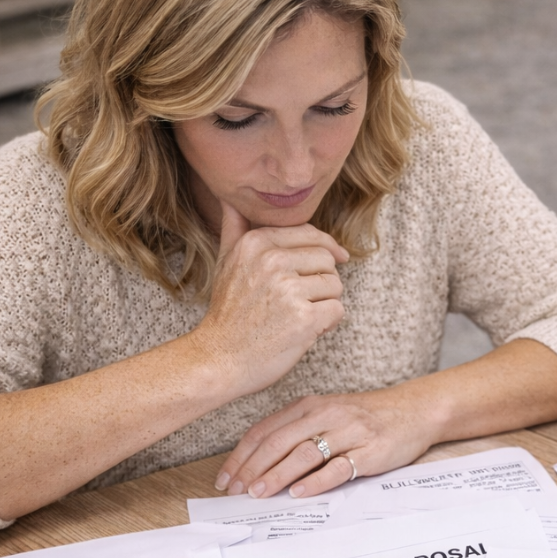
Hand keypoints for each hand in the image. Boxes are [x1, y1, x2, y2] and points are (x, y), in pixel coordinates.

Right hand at [191, 203, 347, 397]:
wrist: (218, 359)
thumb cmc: (227, 313)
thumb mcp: (225, 262)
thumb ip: (234, 228)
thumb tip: (230, 198)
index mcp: (256, 243)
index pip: (310, 234)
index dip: (326, 248)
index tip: (338, 258)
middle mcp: (272, 261)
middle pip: (327, 259)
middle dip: (322, 281)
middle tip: (302, 301)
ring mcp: (289, 290)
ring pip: (335, 286)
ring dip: (325, 304)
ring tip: (299, 316)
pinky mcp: (304, 318)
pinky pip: (337, 311)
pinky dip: (327, 324)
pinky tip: (306, 331)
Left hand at [214, 388, 443, 497]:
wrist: (414, 410)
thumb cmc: (365, 417)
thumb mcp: (327, 414)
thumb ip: (296, 431)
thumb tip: (258, 463)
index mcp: (309, 406)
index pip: (265, 431)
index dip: (241, 456)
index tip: (225, 478)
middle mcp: (326, 415)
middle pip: (279, 442)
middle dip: (252, 469)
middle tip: (234, 491)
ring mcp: (349, 433)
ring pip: (303, 454)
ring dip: (276, 476)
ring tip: (258, 494)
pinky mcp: (369, 452)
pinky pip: (338, 468)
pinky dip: (315, 482)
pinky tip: (298, 494)